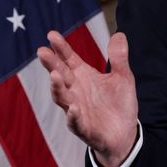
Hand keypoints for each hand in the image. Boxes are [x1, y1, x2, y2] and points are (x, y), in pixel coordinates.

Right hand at [38, 30, 138, 166]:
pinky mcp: (84, 128)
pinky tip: (73, 108)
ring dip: (57, 87)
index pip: (69, 59)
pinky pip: (76, 122)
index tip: (51, 35)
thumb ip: (119, 58)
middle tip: (42, 51)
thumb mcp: (123, 77)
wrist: (124, 134)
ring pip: (63, 98)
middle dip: (51, 64)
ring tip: (55, 75)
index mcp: (84, 77)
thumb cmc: (118, 104)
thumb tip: (119, 33)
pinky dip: (73, 115)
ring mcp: (77, 110)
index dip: (61, 48)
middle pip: (61, 75)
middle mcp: (76, 91)